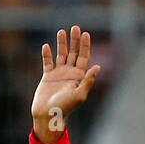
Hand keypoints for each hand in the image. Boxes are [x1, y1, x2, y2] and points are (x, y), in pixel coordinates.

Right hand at [31, 26, 100, 143]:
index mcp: (79, 77)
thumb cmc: (65, 107)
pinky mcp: (47, 78)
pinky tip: (46, 46)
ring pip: (61, 55)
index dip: (85, 46)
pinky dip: (46, 55)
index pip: (84, 58)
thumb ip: (88, 81)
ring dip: (62, 44)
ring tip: (61, 31)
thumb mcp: (79, 95)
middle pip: (74, 53)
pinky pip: (47, 63)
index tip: (85, 34)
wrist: (49, 115)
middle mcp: (69, 74)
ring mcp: (58, 75)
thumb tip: (98, 67)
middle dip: (75, 41)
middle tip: (75, 28)